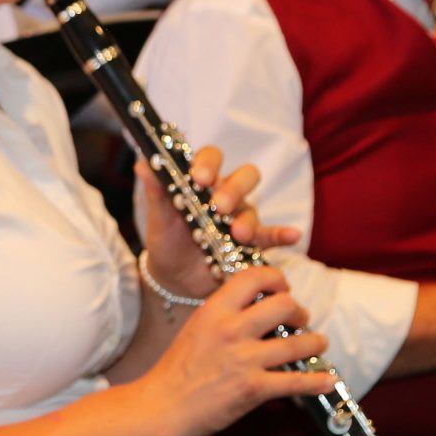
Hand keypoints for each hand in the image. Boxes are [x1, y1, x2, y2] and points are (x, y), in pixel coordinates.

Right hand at [131, 264, 335, 435]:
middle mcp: (232, 330)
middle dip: (299, 312)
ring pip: (298, 343)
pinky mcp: (253, 389)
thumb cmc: (176, 369)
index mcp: (215, 310)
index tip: (283, 289)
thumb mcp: (197, 327)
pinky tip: (327, 379)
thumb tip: (256, 305)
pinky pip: (295, 382)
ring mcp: (244, 359)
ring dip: (314, 343)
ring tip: (318, 343)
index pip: (256, 277)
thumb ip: (225, 313)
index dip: (278, 279)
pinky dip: (316, 381)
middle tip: (300, 320)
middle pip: (285, 305)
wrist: (161, 406)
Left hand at [139, 144, 299, 299]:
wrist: (174, 277)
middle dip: (233, 190)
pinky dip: (283, 234)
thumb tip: (142, 162)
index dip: (209, 163)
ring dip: (247, 219)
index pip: (212, 158)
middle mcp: (226, 194)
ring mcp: (241, 217)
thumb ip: (155, 191)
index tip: (199, 178)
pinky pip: (271, 235)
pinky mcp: (251, 243)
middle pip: (244, 177)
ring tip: (237, 234)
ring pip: (254, 208)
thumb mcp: (159, 218)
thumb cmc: (166, 240)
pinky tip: (293, 235)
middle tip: (219, 207)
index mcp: (203, 181)